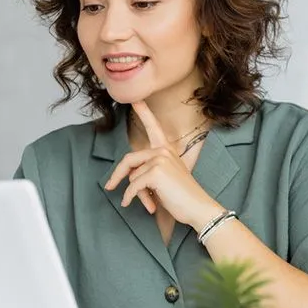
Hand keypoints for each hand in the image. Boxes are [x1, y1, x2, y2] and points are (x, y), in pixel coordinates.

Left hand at [104, 101, 221, 227]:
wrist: (198, 208)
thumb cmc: (182, 196)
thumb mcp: (164, 179)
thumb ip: (148, 171)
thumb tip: (127, 176)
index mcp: (167, 150)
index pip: (154, 127)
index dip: (144, 112)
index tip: (135, 99)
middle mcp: (163, 151)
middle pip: (129, 159)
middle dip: (117, 175)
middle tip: (109, 186)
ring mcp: (160, 160)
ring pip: (132, 177)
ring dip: (135, 193)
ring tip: (149, 204)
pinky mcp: (156, 172)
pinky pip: (133, 186)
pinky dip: (130, 197)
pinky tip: (136, 204)